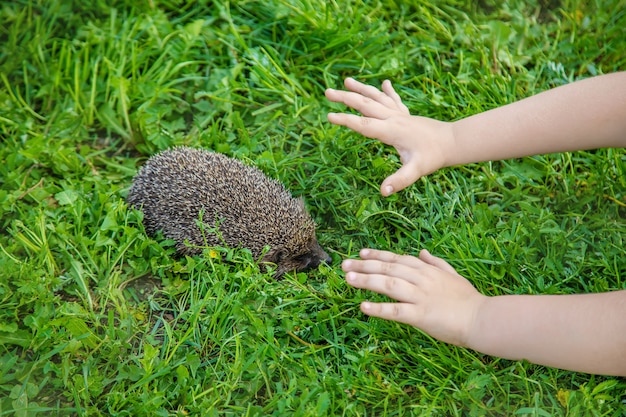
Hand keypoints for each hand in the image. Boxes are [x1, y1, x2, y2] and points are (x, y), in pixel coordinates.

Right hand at [325, 78, 453, 195]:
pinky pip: (394, 100)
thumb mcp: (416, 170)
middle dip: (345, 98)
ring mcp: (401, 115)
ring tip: (346, 81)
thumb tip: (383, 192)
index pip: (363, 124)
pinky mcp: (407, 115)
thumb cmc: (433, 157)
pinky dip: (387, 91)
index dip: (345, 120)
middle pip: (365, 105)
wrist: (454, 142)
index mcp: (391, 131)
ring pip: (377, 98)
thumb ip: (400, 180)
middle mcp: (394, 119)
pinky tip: (385, 83)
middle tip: (326, 92)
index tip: (329, 116)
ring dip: (361, 89)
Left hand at [342, 248, 486, 346]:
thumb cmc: (468, 299)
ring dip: (366, 280)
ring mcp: (421, 296)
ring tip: (348, 278)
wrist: (483, 318)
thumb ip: (436, 262)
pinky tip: (363, 306)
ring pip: (388, 284)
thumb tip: (422, 252)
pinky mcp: (421, 315)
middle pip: (388, 268)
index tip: (360, 252)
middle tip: (344, 264)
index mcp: (427, 270)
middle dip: (364, 265)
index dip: (378, 254)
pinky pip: (396, 311)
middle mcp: (421, 279)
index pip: (397, 258)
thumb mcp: (453, 275)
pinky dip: (379, 308)